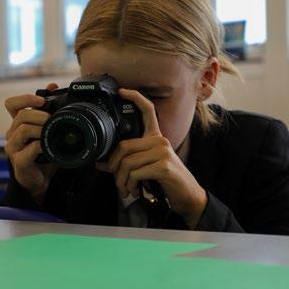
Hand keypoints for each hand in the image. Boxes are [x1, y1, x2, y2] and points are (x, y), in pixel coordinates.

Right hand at [3, 84, 58, 203]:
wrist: (41, 178)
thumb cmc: (43, 153)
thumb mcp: (48, 129)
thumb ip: (49, 109)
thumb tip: (53, 86)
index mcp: (18, 123)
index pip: (12, 104)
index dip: (25, 99)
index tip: (42, 100)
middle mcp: (12, 134)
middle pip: (20, 116)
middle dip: (39, 114)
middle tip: (52, 119)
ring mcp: (13, 148)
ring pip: (22, 130)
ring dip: (40, 128)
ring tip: (51, 131)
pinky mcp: (18, 161)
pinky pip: (28, 150)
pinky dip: (40, 146)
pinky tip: (48, 147)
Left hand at [99, 88, 207, 227]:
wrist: (187, 196)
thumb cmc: (166, 182)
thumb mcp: (145, 170)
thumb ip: (126, 164)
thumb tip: (101, 164)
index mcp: (156, 138)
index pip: (148, 111)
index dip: (135, 98)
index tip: (122, 91)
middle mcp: (160, 141)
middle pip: (124, 146)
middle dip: (114, 168)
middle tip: (117, 182)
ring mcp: (163, 152)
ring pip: (127, 163)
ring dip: (122, 181)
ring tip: (126, 190)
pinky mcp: (164, 165)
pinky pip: (135, 173)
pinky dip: (130, 185)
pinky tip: (136, 191)